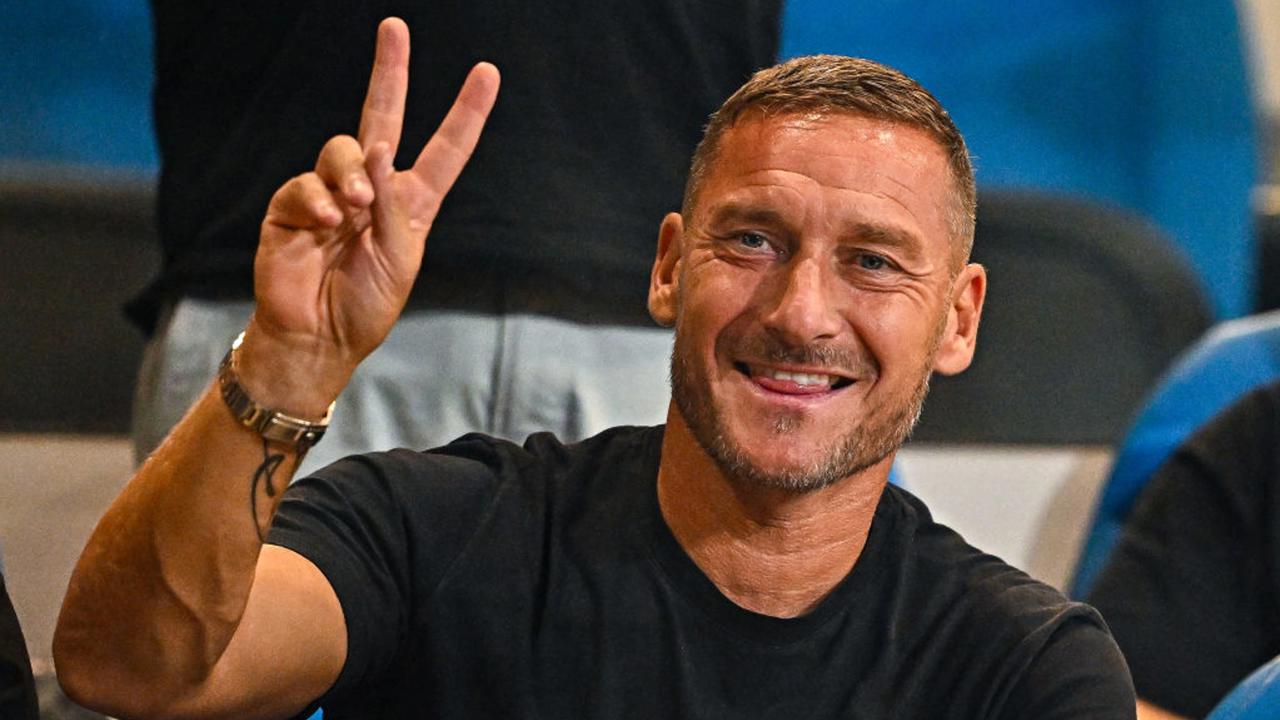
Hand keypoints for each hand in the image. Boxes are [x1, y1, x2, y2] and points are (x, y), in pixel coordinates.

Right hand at [244, 17, 498, 410]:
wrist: (319, 339)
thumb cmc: (366, 304)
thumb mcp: (399, 258)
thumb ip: (394, 205)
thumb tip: (374, 150)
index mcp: (411, 204)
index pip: (443, 150)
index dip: (465, 114)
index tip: (486, 73)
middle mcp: (371, 190)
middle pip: (382, 117)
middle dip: (390, 72)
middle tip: (396, 28)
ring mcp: (329, 194)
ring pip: (341, 149)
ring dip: (351, 173)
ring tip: (354, 208)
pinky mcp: (291, 207)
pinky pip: (304, 183)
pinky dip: (316, 199)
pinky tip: (323, 222)